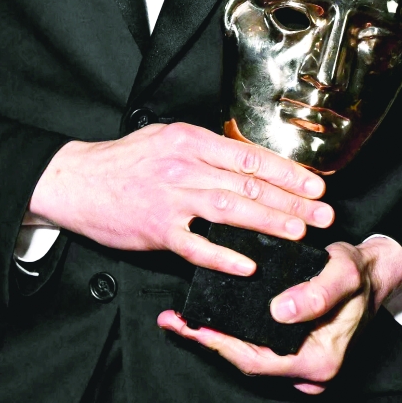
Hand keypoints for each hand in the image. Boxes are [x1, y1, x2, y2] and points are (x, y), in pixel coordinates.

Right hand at [28, 123, 333, 274]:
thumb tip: (247, 162)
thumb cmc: (124, 161)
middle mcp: (185, 166)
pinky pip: (197, 246)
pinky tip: (250, 263)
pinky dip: (225, 256)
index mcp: (191, 141)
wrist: (77, 181)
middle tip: (324, 214)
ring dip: (270, 222)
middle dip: (292, 200)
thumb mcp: (166, 139)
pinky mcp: (157, 229)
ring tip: (300, 233)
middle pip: (249, 184)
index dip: (288, 172)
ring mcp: (171, 198)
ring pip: (232, 210)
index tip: (316, 185)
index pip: (251, 156)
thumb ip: (205, 150)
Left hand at [158, 235, 401, 392]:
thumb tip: (280, 312)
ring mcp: (299, 364)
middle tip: (173, 321)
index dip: (223, 345)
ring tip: (179, 319)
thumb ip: (317, 294)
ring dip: (215, 338)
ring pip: (250, 355)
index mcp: (320, 362)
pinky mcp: (292, 350)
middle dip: (209, 342)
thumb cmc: (359, 271)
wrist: (374, 273)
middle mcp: (308, 372)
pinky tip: (206, 317)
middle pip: (248, 361)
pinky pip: (257, 346)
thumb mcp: (343, 273)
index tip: (194, 326)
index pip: (260, 360)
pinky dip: (230, 333)